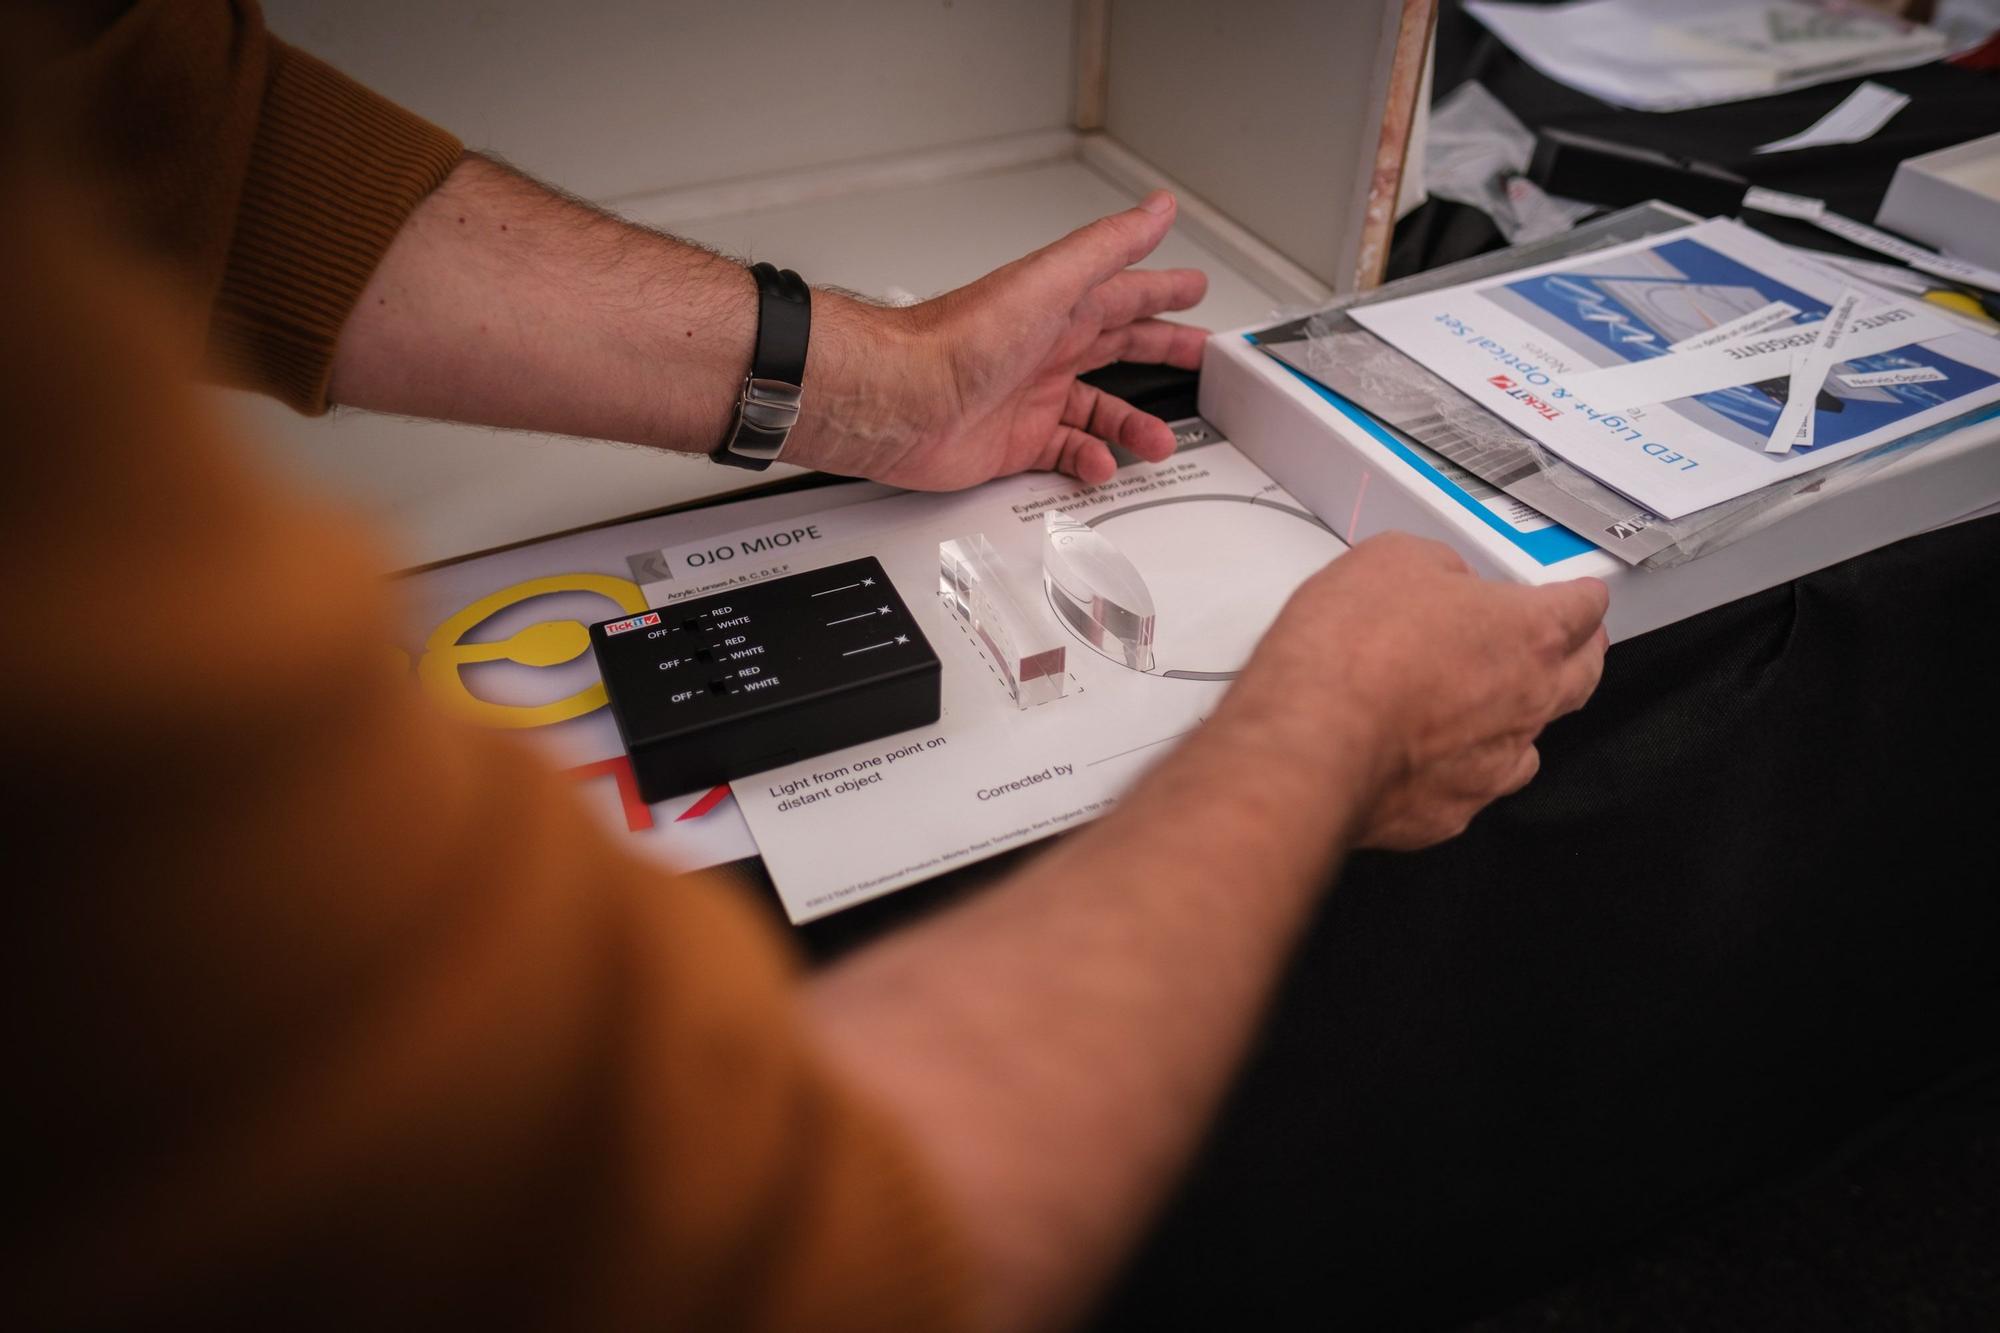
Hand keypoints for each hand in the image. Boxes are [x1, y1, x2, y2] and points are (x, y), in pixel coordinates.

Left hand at [789, 192, 1208, 489]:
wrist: (902, 400)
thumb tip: (1157, 208)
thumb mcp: (1049, 282)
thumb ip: (1108, 246)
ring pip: (1098, 410)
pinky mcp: (1012, 442)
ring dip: (1132, 425)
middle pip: (1119, 348)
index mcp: (1060, 308)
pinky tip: (1101, 466)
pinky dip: (1088, 462)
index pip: (1126, 293)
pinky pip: (1064, 454)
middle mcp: (1046, 349)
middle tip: (1199, 355)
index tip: (1194, 288)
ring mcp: (1029, 396)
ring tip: (1158, 440)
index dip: (1163, 290)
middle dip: (1162, 350)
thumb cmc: (959, 340)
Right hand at [1228, 533, 1609, 849]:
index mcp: (1529, 634)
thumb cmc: (1350, 654)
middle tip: (1563, 644)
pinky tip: (1425, 754)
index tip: (1578, 595)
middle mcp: (1527, 704)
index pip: (1586, 608)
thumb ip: (1437, 569)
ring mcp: (1493, 766)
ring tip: (1484, 705)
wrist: (1310, 740)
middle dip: (1578, 656)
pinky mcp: (1451, 812)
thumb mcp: (1391, 560)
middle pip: (1583, 678)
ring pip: (1530, 742)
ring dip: (1516, 719)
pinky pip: (1472, 788)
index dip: (1581, 595)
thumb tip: (1438, 580)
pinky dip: (1457, 769)